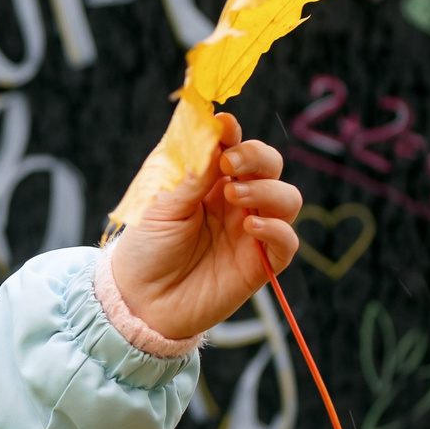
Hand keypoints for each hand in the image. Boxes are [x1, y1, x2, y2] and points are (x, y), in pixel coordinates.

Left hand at [110, 113, 302, 342]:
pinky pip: (287, 240)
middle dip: (257, 156)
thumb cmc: (146, 248)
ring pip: (287, 198)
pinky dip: (277, 228)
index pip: (235, 145)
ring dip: (267, 190)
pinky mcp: (260, 263)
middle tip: (230, 164)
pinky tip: (250, 226)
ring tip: (234, 196)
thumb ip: (192, 170)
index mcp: (210, 180)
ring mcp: (251, 230)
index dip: (234, 133)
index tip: (224, 127)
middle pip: (270, 165)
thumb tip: (216, 127)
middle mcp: (236, 201)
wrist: (141, 301)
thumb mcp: (161, 204)